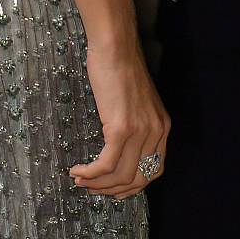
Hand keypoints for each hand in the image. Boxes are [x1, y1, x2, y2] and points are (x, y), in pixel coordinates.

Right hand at [70, 43, 170, 198]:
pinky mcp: (121, 128)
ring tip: (81, 181)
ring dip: (98, 184)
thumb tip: (117, 151)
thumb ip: (135, 128)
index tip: (113, 190)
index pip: (154, 172)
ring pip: (120, 175)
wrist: (115, 48)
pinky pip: (106, 163)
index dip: (132, 187)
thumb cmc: (119, 71)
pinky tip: (78, 171)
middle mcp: (155, 133)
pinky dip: (90, 173)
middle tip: (92, 189)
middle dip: (112, 190)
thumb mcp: (136, 105)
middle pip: (136, 179)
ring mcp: (140, 132)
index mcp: (162, 129)